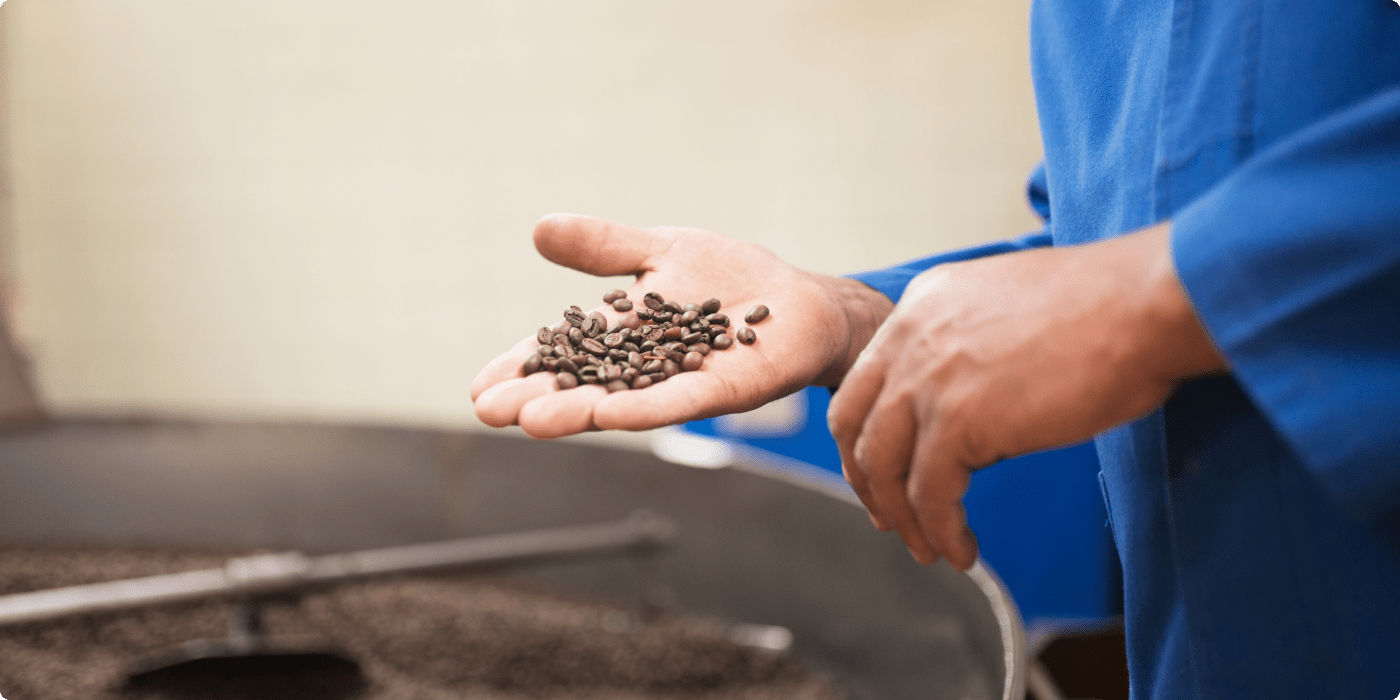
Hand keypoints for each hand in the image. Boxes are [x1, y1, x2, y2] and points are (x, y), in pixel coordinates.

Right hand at [471, 214, 893, 437]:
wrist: (801, 300)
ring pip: (621, 400)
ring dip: (578, 412)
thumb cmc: (731, 277)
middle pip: (581, 385)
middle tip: (490, 412)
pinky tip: (610, 417)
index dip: (522, 369)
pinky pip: (679, 403)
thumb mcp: (659, 249)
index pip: (561, 352)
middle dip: (537, 397)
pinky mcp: (723, 390)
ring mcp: (680, 382)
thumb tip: (539, 227)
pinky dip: (644, 409)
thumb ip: (603, 246)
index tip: (478, 389)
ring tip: (534, 421)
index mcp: (621, 333)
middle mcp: (643, 365)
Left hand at [826, 223, 1226, 569]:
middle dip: (867, 479)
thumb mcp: (1010, 309)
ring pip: (884, 466)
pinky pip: (929, 495)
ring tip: (930, 548)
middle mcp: (911, 335)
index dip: (869, 433)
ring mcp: (928, 376)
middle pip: (854, 422)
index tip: (886, 472)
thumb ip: (973, 349)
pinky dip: (942, 531)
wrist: (1146, 304)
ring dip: (903, 517)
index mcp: (923, 303)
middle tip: (889, 517)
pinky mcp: (957, 420)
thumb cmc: (1109, 308)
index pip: (868, 378)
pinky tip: (963, 551)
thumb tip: (974, 414)